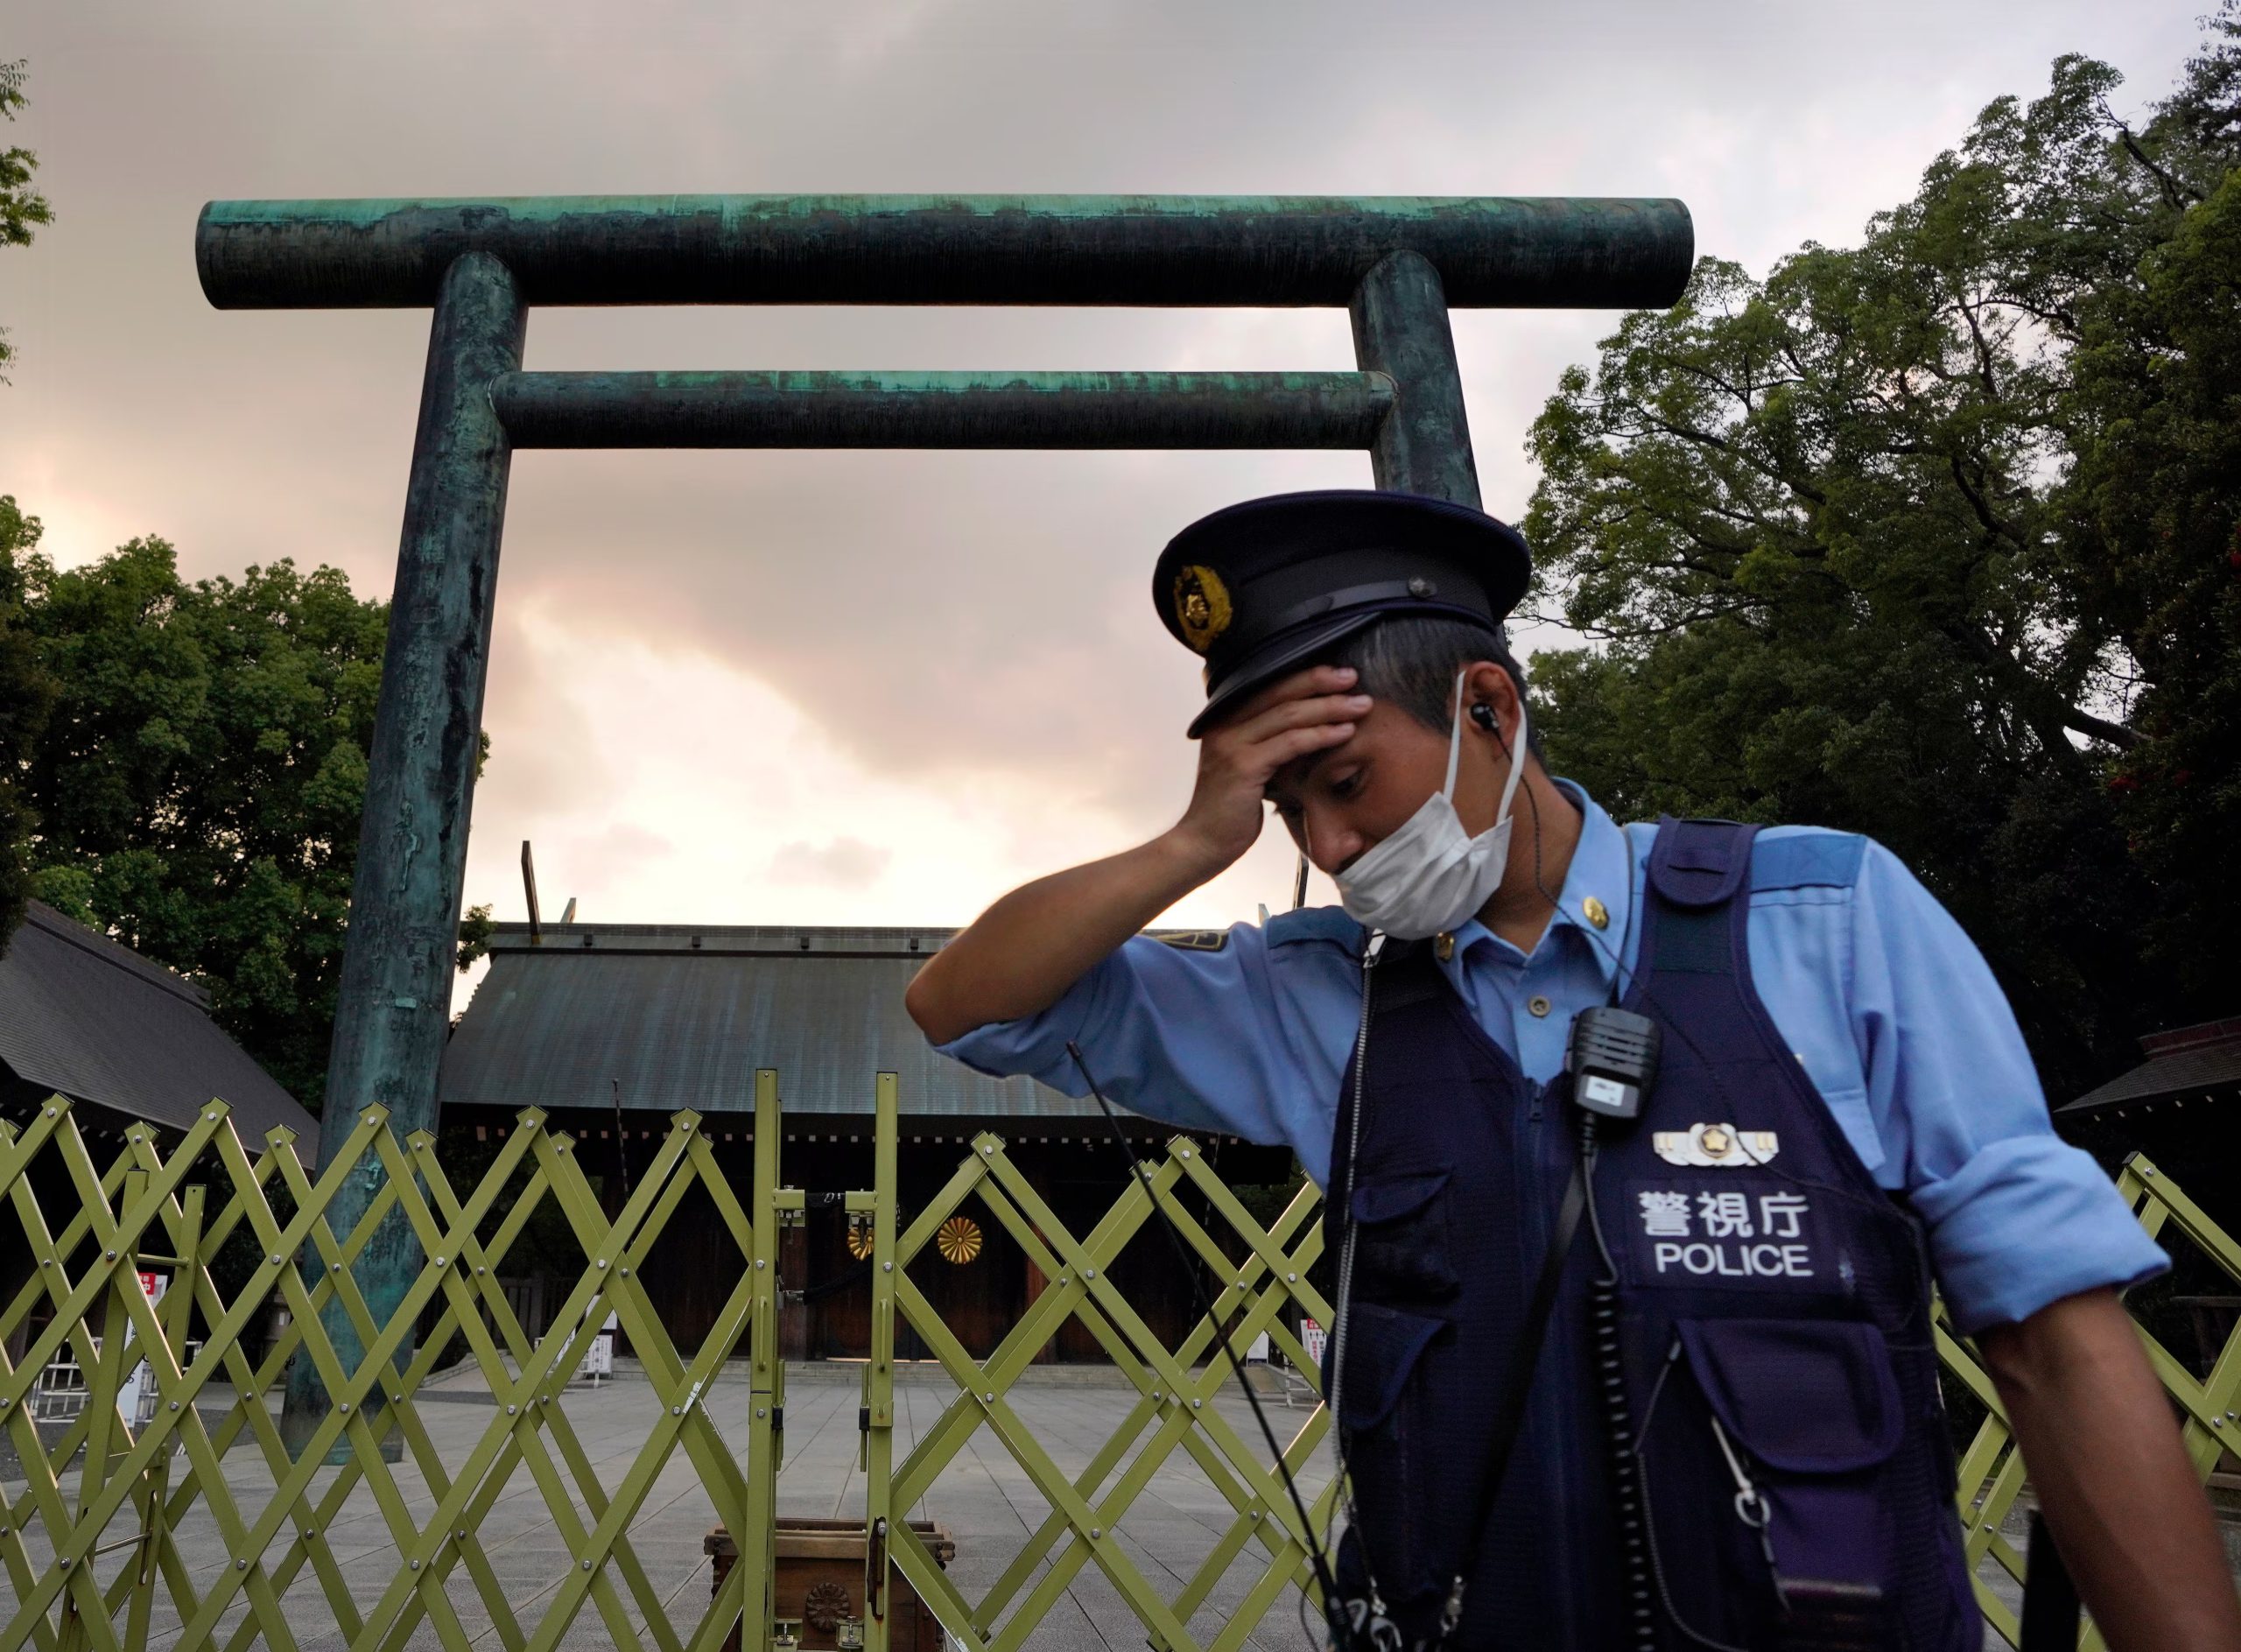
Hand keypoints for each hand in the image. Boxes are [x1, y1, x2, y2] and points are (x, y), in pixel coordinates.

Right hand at [1167, 665, 1368, 876]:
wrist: (1202, 844)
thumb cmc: (1231, 810)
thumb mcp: (1250, 768)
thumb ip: (1269, 744)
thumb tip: (1308, 728)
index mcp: (1225, 719)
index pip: (1270, 687)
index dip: (1306, 676)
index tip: (1340, 674)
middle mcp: (1224, 724)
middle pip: (1279, 692)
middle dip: (1320, 682)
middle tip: (1354, 678)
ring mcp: (1231, 743)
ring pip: (1288, 714)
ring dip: (1328, 708)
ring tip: (1360, 706)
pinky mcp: (1242, 766)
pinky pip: (1289, 743)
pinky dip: (1320, 735)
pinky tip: (1344, 732)